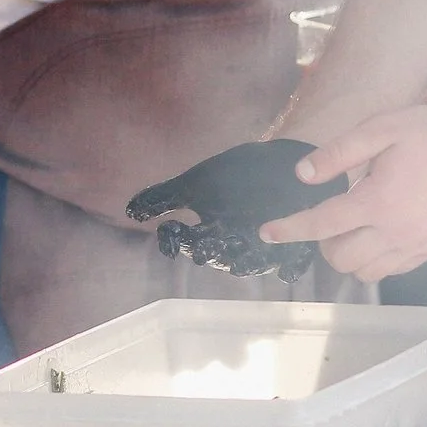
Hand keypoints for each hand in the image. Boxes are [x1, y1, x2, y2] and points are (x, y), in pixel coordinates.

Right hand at [126, 139, 345, 280]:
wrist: (287, 161)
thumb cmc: (241, 172)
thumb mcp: (199, 182)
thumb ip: (164, 197)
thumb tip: (129, 211)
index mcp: (212, 232)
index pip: (189, 242)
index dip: (178, 239)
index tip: (170, 228)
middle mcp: (237, 245)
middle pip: (220, 258)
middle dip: (212, 253)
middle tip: (207, 244)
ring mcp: (266, 247)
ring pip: (251, 264)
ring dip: (246, 260)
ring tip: (242, 249)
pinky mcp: (297, 247)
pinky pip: (292, 264)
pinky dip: (289, 266)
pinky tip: (286, 264)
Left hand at [259, 94, 426, 281]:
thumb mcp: (381, 128)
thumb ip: (338, 153)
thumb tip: (302, 175)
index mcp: (377, 201)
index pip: (321, 224)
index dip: (289, 229)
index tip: (266, 232)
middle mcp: (395, 232)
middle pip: (340, 259)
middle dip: (321, 242)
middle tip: (326, 215)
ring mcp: (416, 246)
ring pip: (365, 272)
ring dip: (347, 255)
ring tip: (350, 226)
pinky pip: (391, 271)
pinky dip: (374, 261)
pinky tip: (375, 235)